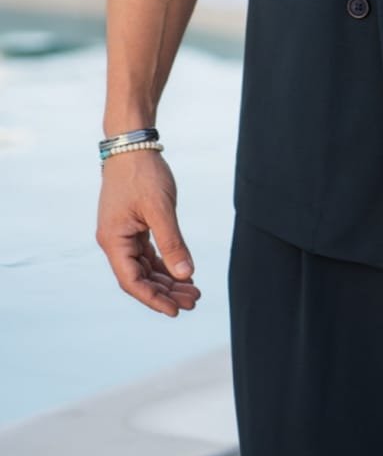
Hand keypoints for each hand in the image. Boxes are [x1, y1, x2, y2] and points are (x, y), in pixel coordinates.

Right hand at [95, 150, 201, 316]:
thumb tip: (185, 274)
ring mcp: (123, 234)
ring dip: (167, 280)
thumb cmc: (143, 173)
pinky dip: (165, 264)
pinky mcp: (133, 226)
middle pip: (140, 278)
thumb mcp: (160, 209)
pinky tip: (183, 272)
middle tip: (194, 301)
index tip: (177, 310)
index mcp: (114, 241)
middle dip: (166, 292)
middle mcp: (115, 241)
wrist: (132, 145)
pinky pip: (149, 253)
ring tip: (193, 290)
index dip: (154, 299)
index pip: (132, 281)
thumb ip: (172, 243)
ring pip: (146, 267)